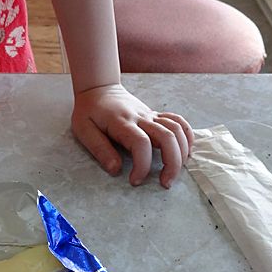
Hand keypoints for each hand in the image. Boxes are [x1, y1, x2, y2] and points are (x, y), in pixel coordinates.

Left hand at [71, 83, 192, 187]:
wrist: (98, 88)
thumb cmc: (89, 111)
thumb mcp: (83, 129)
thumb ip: (99, 149)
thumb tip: (116, 170)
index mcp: (122, 122)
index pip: (141, 143)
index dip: (142, 166)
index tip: (135, 180)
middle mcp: (140, 117)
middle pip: (167, 137)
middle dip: (172, 163)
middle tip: (165, 183)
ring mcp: (150, 115)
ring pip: (177, 129)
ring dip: (182, 152)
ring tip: (174, 172)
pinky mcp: (155, 115)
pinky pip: (178, 121)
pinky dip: (187, 135)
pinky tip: (186, 152)